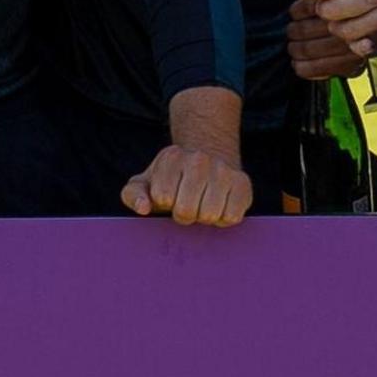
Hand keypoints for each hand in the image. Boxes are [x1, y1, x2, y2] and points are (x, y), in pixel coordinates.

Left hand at [123, 138, 252, 226]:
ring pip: (209, 215)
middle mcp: (199, 159)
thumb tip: (144, 208)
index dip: (166, 204)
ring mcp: (223, 170)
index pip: (163, 198)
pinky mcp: (243, 184)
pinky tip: (219, 205)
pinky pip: (230, 217)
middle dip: (184, 214)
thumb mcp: (145, 183)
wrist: (208, 160)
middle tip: (188, 203)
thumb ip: (133, 195)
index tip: (170, 195)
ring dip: (203, 217)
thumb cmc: (171, 180)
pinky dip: (222, 218)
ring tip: (202, 203)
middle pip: (186, 211)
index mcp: (172, 157)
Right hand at [287, 0, 376, 78]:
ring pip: (334, 33)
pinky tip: (368, 44)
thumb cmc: (359, 5)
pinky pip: (327, 61)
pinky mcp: (311, 64)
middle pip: (324, 10)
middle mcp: (304, 17)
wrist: (351, 47)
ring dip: (363, 25)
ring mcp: (308, 42)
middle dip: (354, 4)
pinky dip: (355, 50)